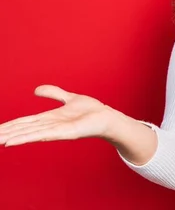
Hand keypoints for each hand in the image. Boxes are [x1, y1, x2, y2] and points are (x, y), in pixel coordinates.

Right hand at [0, 85, 115, 146]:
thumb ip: (53, 93)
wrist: (107, 117)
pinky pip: (42, 135)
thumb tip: (36, 90)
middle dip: (5, 133)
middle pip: (22, 129)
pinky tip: (13, 142)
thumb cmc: (91, 110)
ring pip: (28, 133)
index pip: (23, 122)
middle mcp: (49, 126)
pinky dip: (26, 138)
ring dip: (11, 137)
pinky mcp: (64, 133)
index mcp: (48, 118)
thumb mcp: (68, 98)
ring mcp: (55, 130)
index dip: (8, 126)